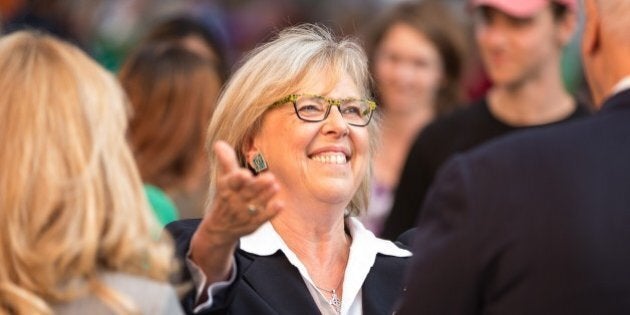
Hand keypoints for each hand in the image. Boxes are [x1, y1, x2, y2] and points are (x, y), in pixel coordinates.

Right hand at [189, 141, 281, 282]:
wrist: (219, 229)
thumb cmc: (225, 198)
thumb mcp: (223, 180)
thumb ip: (226, 161)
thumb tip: (219, 142)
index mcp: (227, 189)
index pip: (231, 183)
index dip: (237, 179)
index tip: (244, 174)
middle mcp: (235, 202)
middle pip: (247, 193)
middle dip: (257, 186)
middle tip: (270, 177)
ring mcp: (244, 214)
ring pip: (256, 204)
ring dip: (266, 196)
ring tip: (275, 186)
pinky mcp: (253, 224)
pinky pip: (263, 218)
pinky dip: (271, 212)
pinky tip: (280, 205)